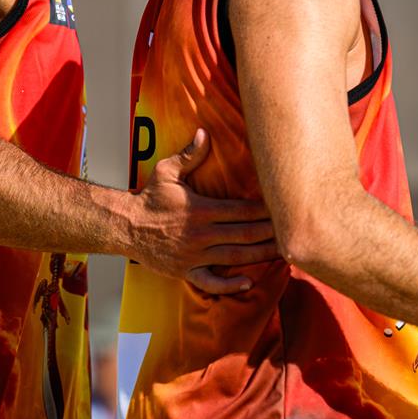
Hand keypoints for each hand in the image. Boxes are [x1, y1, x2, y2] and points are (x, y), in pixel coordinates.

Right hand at [128, 129, 277, 293]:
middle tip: (292, 232)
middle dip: (269, 233)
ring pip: (234, 257)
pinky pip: (211, 282)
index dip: (263, 212)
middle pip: (244, 235)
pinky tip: (248, 283)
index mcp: (201, 210)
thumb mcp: (167, 171)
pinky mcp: (187, 271)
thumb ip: (190, 155)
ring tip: (282, 254)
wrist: (125, 226)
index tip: (282, 210)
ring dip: (260, 256)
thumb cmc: (149, 197)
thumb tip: (204, 133)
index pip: (241, 211)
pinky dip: (230, 285)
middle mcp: (201, 234)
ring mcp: (194, 255)